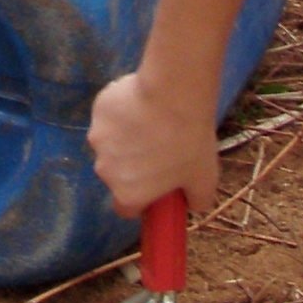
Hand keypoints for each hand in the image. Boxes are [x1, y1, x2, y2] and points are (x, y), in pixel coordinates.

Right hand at [88, 69, 221, 218]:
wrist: (174, 94)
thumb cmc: (189, 141)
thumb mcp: (205, 178)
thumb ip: (198, 199)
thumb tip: (193, 204)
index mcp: (127, 194)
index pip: (125, 208)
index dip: (141, 199)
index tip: (157, 184)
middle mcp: (105, 171)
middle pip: (116, 174)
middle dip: (133, 165)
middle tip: (160, 147)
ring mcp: (97, 138)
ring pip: (111, 143)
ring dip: (125, 137)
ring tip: (152, 120)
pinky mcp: (97, 111)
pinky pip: (109, 117)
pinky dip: (122, 113)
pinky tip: (142, 101)